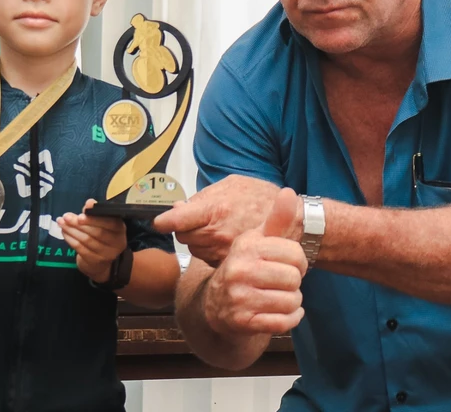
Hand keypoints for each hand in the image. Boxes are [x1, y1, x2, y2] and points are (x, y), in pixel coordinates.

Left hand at [57, 199, 127, 283]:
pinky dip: (70, 239)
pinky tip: (64, 231)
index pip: (110, 223)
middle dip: (79, 223)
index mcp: (120, 229)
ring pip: (86, 240)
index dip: (95, 219)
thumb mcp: (103, 222)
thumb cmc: (102, 235)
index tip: (81, 214)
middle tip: (66, 216)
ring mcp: (106, 254)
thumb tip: (90, 203)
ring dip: (71, 230)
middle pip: (97, 232)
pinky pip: (80, 248)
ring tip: (61, 222)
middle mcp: (116, 242)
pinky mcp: (94, 261)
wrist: (103, 261)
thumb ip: (96, 212)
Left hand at [153, 174, 283, 264]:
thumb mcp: (232, 186)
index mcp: (215, 211)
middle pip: (183, 236)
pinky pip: (208, 258)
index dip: (164, 221)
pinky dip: (210, 250)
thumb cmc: (262, 199)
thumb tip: (178, 207)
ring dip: (198, 240)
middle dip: (186, 228)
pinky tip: (222, 240)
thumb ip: (202, 197)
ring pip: (194, 249)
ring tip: (215, 229)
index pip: (177, 221)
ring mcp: (223, 252)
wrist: (291, 222)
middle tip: (199, 220)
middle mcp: (216, 234)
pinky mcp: (230, 263)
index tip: (159, 221)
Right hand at [201, 189, 306, 336]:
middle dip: (293, 283)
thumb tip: (290, 193)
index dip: (297, 261)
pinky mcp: (243, 321)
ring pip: (291, 301)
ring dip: (291, 302)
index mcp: (246, 246)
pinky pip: (284, 322)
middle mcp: (239, 270)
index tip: (285, 264)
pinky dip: (289, 319)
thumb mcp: (258, 241)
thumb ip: (277, 219)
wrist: (216, 304)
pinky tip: (279, 313)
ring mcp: (239, 297)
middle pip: (294, 279)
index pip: (295, 254)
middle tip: (280, 283)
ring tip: (277, 297)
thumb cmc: (245, 267)